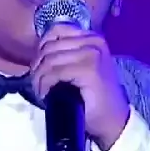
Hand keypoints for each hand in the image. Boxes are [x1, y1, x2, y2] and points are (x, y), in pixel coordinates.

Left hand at [31, 24, 129, 150]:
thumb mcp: (79, 66)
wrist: (112, 119)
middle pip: (49, 46)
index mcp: (91, 37)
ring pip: (49, 60)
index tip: (39, 68)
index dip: (40, 49)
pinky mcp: (89, 70)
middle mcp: (94, 41)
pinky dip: (45, 85)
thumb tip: (38, 50)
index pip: (55, 31)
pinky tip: (46, 95)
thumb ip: (64, 53)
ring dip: (39, 78)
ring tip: (41, 91)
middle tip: (38, 84)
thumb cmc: (93, 95)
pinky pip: (55, 73)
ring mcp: (92, 55)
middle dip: (37, 66)